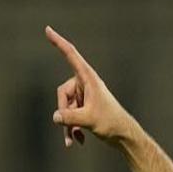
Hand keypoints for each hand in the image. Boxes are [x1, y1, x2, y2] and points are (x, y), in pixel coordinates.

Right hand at [45, 25, 133, 147]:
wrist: (125, 137)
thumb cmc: (112, 123)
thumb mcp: (88, 119)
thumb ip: (69, 118)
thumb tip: (55, 117)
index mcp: (89, 79)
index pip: (71, 56)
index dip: (59, 43)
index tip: (48, 29)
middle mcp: (86, 85)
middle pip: (63, 93)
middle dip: (64, 112)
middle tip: (70, 128)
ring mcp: (85, 97)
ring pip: (66, 108)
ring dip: (68, 125)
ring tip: (72, 141)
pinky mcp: (86, 109)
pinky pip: (71, 116)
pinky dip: (72, 129)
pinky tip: (77, 142)